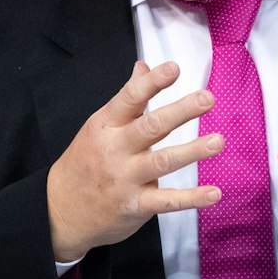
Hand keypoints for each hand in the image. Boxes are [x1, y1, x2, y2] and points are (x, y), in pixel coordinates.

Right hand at [47, 61, 223, 261]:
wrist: (59, 211)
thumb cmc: (85, 163)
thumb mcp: (98, 127)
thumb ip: (126, 99)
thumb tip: (143, 67)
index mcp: (106, 125)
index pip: (129, 98)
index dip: (152, 83)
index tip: (174, 68)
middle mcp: (115, 149)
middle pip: (151, 126)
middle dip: (180, 111)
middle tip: (207, 98)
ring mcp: (125, 178)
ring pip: (162, 161)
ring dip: (192, 151)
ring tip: (218, 141)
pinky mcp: (135, 205)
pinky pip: (167, 201)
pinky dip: (192, 199)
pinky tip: (214, 193)